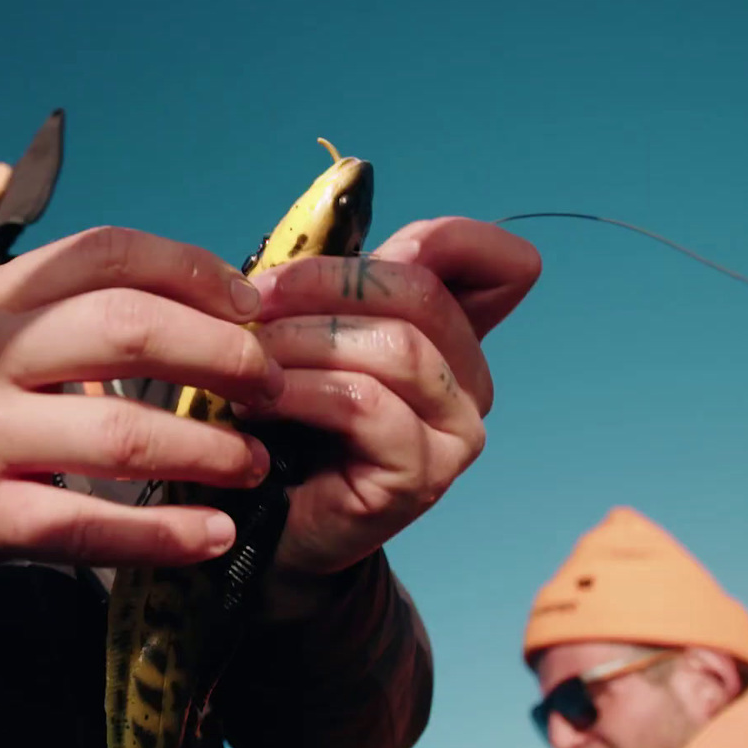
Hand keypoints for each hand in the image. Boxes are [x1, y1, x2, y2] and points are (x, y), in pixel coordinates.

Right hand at [0, 226, 285, 578]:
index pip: (106, 253)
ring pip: (122, 434)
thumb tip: (209, 307)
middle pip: (128, 328)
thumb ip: (69, 314)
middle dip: (223, 355)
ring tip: (253, 463)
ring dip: (210, 450)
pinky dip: (166, 534)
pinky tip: (216, 535)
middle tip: (269, 385)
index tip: (251, 307)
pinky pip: (91, 528)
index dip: (193, 271)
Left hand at [246, 216, 541, 577]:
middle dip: (328, 282)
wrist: (268, 529)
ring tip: (247, 357)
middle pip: (422, 292)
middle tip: (255, 297)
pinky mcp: (421, 476)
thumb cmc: (283, 423)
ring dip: (304, 340)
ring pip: (395, 348)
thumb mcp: (303, 339)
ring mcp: (455, 432)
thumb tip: (323, 218)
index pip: (500, 266)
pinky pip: (365, 406)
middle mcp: (469, 381)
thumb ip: (329, 287)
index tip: (366, 241)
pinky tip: (256, 402)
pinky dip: (300, 392)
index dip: (456, 238)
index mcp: (450, 336)